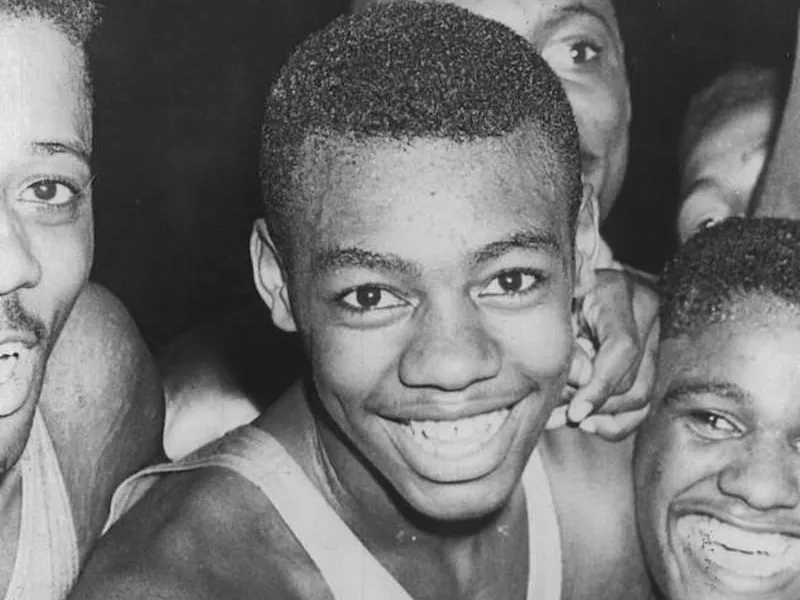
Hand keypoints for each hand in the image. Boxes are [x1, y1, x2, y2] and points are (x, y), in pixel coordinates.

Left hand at [547, 268, 659, 439]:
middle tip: (559, 411)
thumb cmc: (560, 294)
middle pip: (634, 380)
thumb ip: (566, 344)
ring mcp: (653, 339)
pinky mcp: (651, 360)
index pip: (623, 349)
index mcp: (618, 293)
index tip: (575, 412)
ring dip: (603, 416)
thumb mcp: (555, 310)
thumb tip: (580, 382)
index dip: (600, 386)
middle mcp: (646, 316)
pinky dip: (617, 420)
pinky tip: (590, 423)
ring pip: (642, 397)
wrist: (576, 284)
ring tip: (567, 419)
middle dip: (595, 404)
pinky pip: (643, 402)